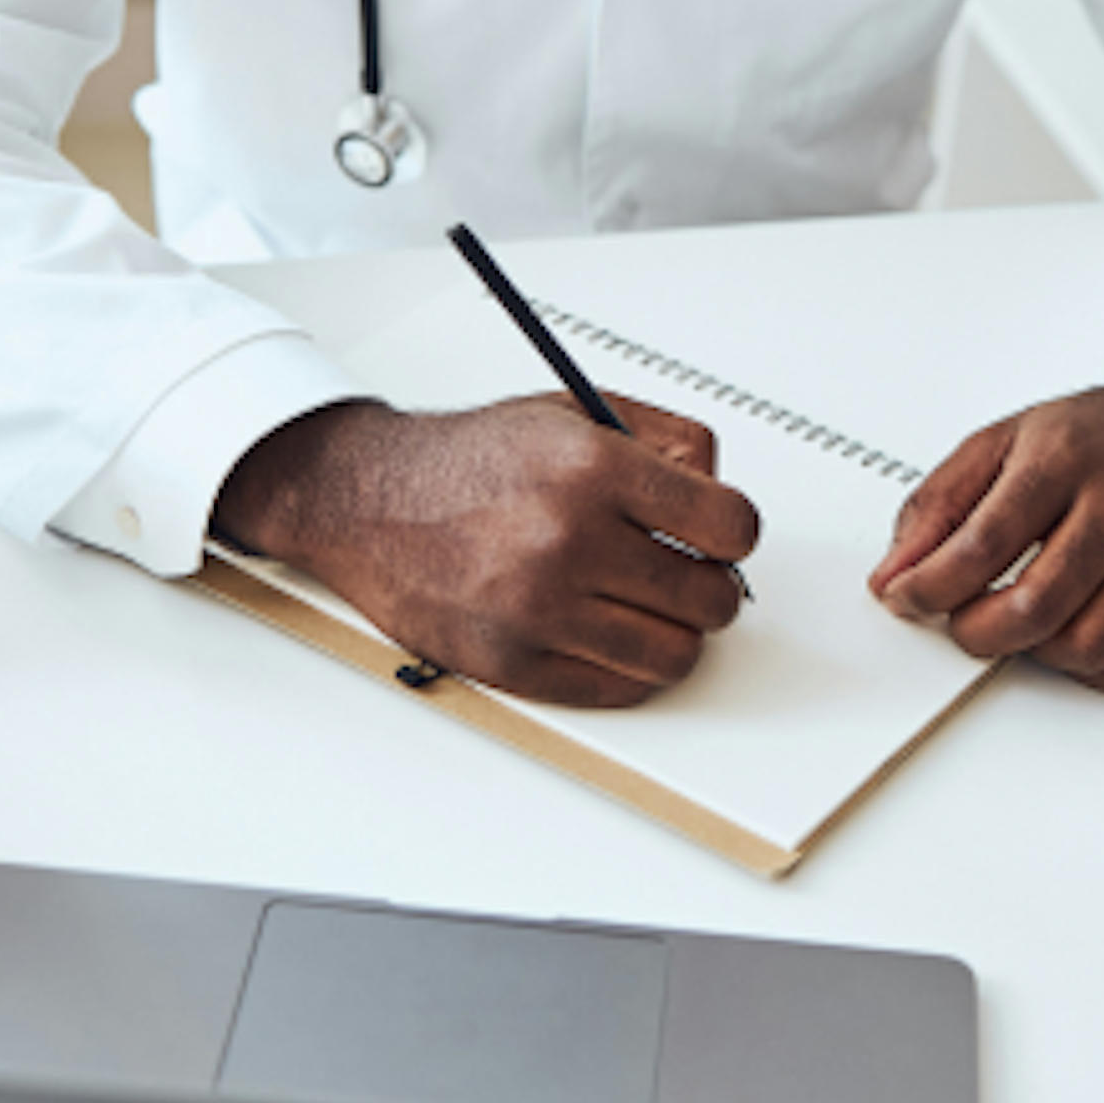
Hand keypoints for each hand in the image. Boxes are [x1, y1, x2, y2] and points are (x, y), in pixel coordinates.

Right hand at [215, 395, 758, 707]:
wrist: (370, 502)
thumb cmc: (471, 460)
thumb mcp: (574, 413)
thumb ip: (665, 441)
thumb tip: (719, 492)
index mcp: (592, 468)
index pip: (728, 526)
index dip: (733, 534)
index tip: (720, 536)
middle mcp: (567, 540)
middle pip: (708, 599)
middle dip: (708, 587)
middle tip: (684, 574)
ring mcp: (539, 609)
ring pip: (672, 656)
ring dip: (674, 635)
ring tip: (648, 607)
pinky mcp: (513, 662)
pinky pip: (617, 689)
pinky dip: (627, 667)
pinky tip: (607, 631)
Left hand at [866, 342, 1103, 696]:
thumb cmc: (1095, 437)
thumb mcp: (1001, 442)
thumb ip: (937, 506)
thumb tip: (892, 575)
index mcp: (1064, 459)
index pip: (984, 544)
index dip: (931, 586)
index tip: (905, 598)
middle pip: (1036, 607)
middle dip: (978, 632)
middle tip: (963, 620)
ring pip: (1088, 647)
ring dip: (1035, 653)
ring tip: (1020, 623)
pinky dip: (1092, 672)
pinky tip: (1071, 637)